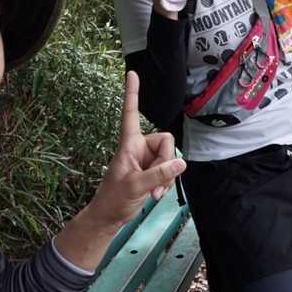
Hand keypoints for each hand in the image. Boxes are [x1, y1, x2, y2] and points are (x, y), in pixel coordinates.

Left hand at [83, 72, 185, 230]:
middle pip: (166, 141)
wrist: (109, 217)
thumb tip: (181, 162)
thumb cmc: (114, 199)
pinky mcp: (152, 171)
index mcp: (129, 144)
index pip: (131, 113)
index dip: (133, 94)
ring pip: (170, 157)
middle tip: (155, 183)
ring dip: (166, 177)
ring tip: (153, 192)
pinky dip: (166, 182)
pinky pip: (169, 169)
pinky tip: (155, 194)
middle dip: (166, 163)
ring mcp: (146, 159)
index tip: (132, 73)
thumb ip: (159, 174)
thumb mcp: (136, 186)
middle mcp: (139, 147)